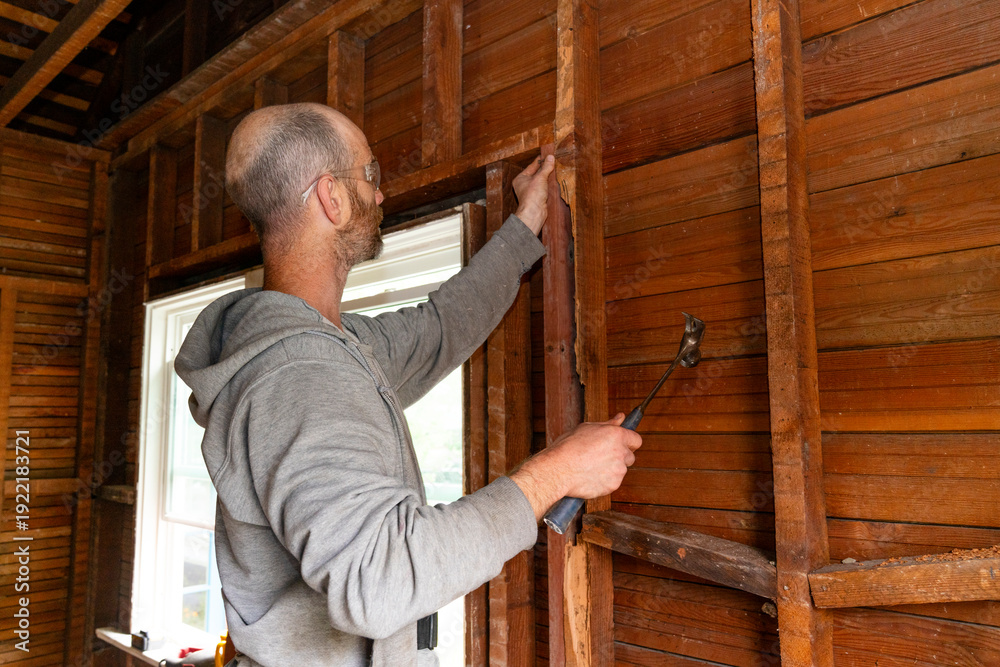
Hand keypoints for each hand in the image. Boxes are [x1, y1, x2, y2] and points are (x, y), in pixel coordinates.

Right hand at [509, 413, 641, 520]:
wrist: (558, 469)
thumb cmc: (568, 447)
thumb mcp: (587, 429)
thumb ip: (608, 424)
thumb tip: (621, 417)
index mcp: (616, 435)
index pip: (636, 440)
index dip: (628, 443)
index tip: (621, 445)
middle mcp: (621, 452)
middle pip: (630, 456)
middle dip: (619, 457)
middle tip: (601, 457)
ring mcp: (618, 470)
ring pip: (621, 470)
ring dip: (611, 469)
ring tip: (591, 467)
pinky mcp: (613, 485)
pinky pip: (613, 482)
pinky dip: (605, 481)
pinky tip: (590, 476)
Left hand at [512, 154, 555, 235]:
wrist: (534, 213)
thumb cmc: (532, 195)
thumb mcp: (540, 178)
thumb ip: (546, 167)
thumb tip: (550, 157)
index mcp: (520, 178)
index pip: (531, 166)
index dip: (540, 160)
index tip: (546, 155)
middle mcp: (523, 185)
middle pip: (535, 173)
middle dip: (544, 168)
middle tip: (552, 161)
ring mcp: (530, 192)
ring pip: (540, 181)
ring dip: (546, 177)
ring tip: (554, 169)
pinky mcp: (536, 198)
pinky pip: (542, 188)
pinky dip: (548, 184)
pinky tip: (553, 181)